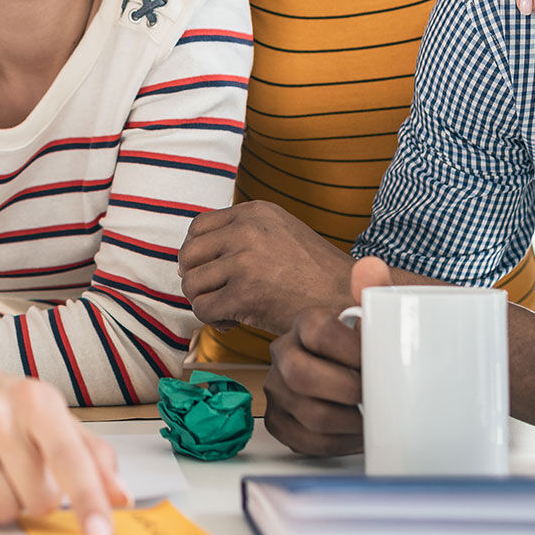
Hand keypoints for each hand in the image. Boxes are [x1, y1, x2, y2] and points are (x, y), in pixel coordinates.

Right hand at [0, 324, 127, 534]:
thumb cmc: (6, 404)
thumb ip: (92, 456)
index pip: (70, 458)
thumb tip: (120, 497)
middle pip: (36, 498)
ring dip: (4, 502)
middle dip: (37, 497)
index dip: (89, 500)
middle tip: (23, 470)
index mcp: (36, 400)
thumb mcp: (54, 417)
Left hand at [178, 201, 353, 334]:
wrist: (346, 299)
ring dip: (206, 302)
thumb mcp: (280, 233)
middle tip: (217, 295)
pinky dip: (214, 321)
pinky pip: (203, 310)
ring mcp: (244, 261)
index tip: (209, 272)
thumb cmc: (314, 275)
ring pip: (192, 285)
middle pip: (188, 255)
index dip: (197, 254)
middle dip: (197, 280)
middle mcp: (246, 230)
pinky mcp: (243, 294)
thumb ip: (242, 234)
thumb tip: (189, 257)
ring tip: (230, 309)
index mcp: (255, 212)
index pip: (198, 227)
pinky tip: (235, 322)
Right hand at [263, 258, 394, 456]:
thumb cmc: (369, 348)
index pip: (319, 331)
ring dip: (349, 422)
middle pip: (302, 375)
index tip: (377, 362)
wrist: (360, 375)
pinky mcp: (280, 418)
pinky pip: (301, 440)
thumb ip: (376, 291)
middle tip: (374, 395)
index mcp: (307, 322)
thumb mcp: (377, 317)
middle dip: (346, 390)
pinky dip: (336, 443)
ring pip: (307, 413)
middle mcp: (285, 352)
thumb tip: (370, 267)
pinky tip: (355, 434)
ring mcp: (278, 387)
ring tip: (373, 419)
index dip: (351, 350)